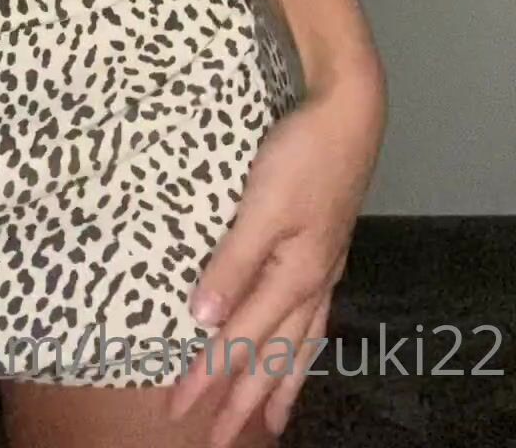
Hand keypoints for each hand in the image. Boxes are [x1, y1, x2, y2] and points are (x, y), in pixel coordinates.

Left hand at [168, 56, 386, 444]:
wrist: (349, 111)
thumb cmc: (302, 153)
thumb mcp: (262, 205)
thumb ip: (234, 263)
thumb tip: (205, 320)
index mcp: (293, 275)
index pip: (240, 339)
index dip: (208, 376)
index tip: (176, 408)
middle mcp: (311, 281)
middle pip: (273, 353)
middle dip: (243, 398)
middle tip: (217, 440)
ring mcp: (324, 266)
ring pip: (300, 340)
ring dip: (281, 381)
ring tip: (272, 420)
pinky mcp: (327, 247)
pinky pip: (315, 316)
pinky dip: (305, 345)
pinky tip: (301, 346)